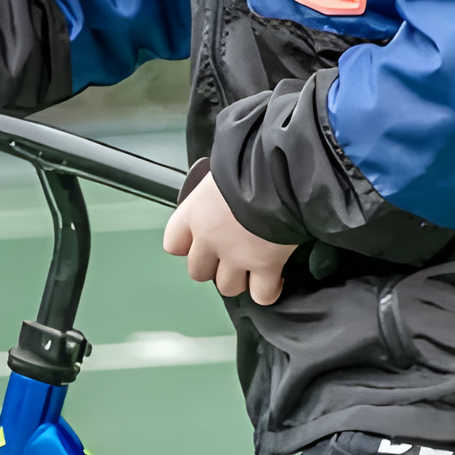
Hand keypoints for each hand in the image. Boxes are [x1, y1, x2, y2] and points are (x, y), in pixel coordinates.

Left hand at [162, 172, 297, 304]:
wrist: (281, 169)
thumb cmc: (252, 159)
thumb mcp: (224, 167)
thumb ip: (218, 186)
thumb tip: (225, 184)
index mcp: (196, 211)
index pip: (173, 243)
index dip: (188, 245)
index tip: (201, 239)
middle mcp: (210, 238)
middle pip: (198, 272)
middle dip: (214, 265)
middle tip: (232, 251)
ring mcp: (237, 256)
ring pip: (228, 287)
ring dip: (239, 279)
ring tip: (253, 265)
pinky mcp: (266, 265)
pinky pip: (262, 295)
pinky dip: (268, 290)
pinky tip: (275, 278)